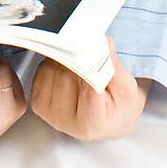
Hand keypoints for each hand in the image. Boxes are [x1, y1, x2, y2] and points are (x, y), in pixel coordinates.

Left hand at [30, 36, 148, 140]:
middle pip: (67, 75)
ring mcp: (49, 113)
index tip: (98, 48)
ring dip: (67, 59)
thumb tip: (103, 43)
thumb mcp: (127, 88)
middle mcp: (66, 122)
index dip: (92, 64)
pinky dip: (55, 64)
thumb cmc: (119, 107)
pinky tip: (69, 70)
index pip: (87, 88)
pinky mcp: (39, 103)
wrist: (109, 121)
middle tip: (93, 55)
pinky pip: (41, 71)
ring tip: (82, 65)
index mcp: (91, 124)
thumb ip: (114, 66)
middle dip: (81, 60)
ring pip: (52, 69)